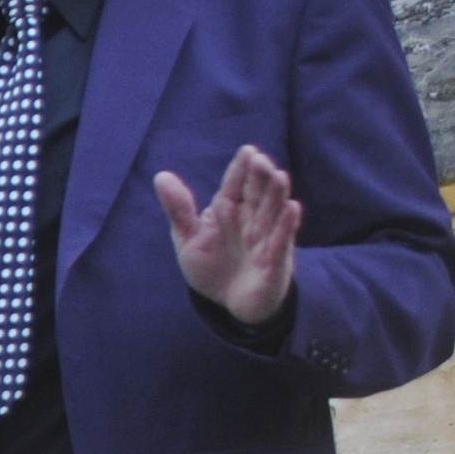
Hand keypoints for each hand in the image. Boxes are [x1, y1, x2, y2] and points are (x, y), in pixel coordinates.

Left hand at [155, 144, 300, 326]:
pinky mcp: (275, 258)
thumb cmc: (211, 266)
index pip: (235, 185)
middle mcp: (250, 218)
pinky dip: (287, 224)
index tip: (248, 151)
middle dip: (260, 177)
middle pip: (257, 193)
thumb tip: (161, 176)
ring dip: (277, 195)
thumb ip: (179, 210)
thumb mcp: (189, 239)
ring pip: (273, 211)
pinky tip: (292, 208)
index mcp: (228, 209)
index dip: (241, 169)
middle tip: (260, 160)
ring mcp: (265, 236)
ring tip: (279, 176)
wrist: (229, 302)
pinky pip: (282, 239)